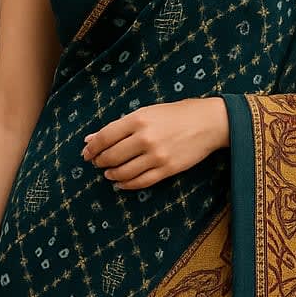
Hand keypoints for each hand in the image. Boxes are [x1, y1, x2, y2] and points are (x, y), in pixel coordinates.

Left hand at [81, 97, 228, 191]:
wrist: (209, 122)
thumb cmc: (177, 113)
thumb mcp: (147, 112)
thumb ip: (119, 125)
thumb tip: (91, 139)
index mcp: (138, 119)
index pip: (104, 137)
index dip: (92, 148)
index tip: (86, 153)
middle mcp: (145, 138)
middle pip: (111, 156)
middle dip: (100, 162)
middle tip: (97, 163)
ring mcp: (156, 156)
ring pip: (124, 172)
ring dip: (111, 175)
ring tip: (109, 173)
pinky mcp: (167, 170)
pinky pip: (140, 182)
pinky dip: (127, 185)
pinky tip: (121, 183)